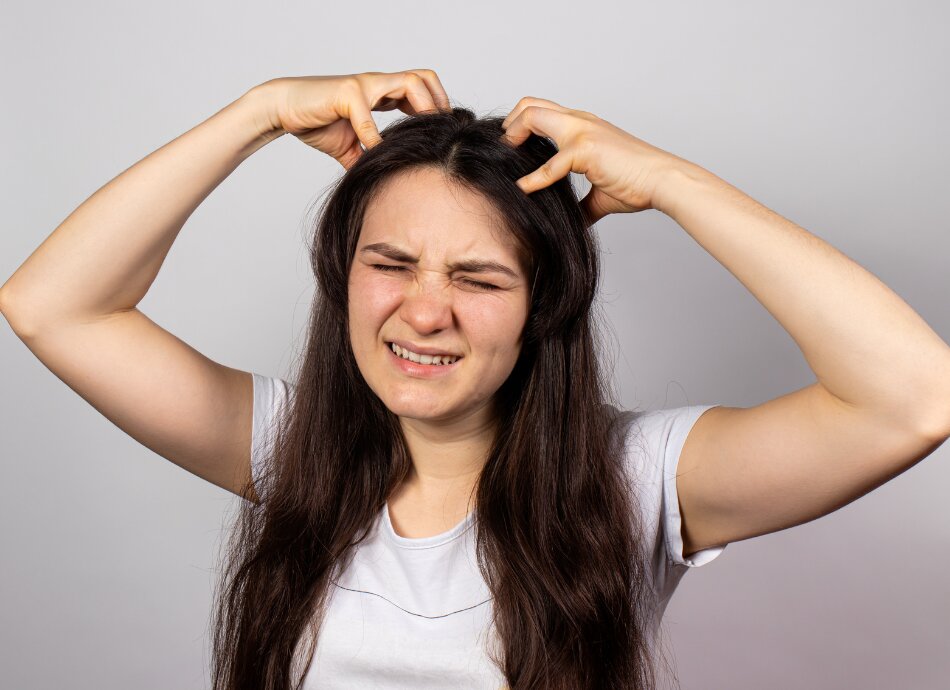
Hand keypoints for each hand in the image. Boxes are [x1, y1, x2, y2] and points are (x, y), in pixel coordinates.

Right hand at [255, 70, 450, 168]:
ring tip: (422, 136)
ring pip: (409, 83)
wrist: (284, 108)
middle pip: (425, 78)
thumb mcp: (350, 148)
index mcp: (382, 94)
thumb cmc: (318, 122)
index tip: (443, 135)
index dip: (436, 110)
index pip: (422, 91)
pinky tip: (374, 153)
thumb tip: (383, 184)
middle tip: (440, 134)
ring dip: (422, 108)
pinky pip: (368, 115)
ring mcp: (364, 85)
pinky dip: (374, 137)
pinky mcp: (346, 93)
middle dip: (439, 105)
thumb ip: (368, 159)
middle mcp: (377, 84)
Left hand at [500, 97, 688, 223]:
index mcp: (583, 125)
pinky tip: (524, 189)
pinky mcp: (585, 149)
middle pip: (530, 103)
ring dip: (513, 136)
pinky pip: (549, 164)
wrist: (663, 180)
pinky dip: (532, 179)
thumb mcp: (600, 194)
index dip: (520, 125)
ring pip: (533, 115)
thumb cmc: (637, 184)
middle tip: (503, 150)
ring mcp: (582, 131)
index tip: (511, 149)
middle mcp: (580, 120)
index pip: (542, 110)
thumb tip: (572, 223)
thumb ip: (581, 204)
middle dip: (510, 125)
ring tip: (506, 159)